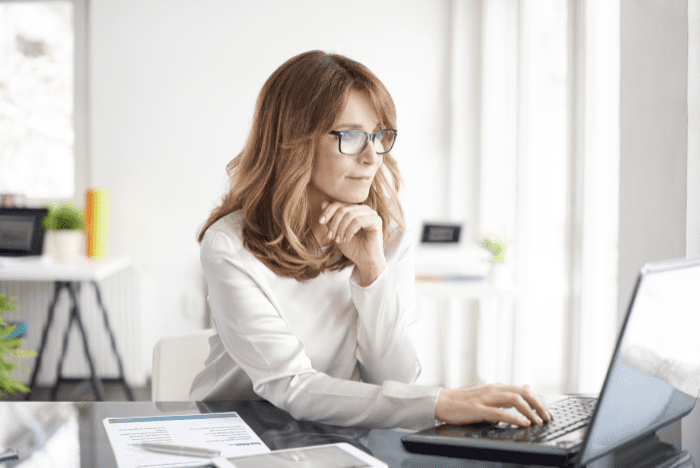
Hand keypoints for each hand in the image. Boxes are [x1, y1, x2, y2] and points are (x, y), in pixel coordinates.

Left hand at [318, 201, 385, 284]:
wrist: (365, 261)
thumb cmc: (353, 247)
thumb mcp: (337, 232)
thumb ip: (331, 219)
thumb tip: (323, 203)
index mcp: (355, 209)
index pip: (338, 204)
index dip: (328, 211)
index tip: (321, 222)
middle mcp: (364, 209)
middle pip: (343, 209)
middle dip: (334, 223)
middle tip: (331, 236)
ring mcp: (371, 214)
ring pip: (350, 214)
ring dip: (341, 228)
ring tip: (339, 239)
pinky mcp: (376, 221)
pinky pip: (358, 221)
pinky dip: (349, 231)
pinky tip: (348, 238)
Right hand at [434, 383, 551, 426]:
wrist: (441, 402)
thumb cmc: (463, 401)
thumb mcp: (489, 394)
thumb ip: (507, 392)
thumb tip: (527, 386)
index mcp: (496, 387)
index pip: (523, 390)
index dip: (538, 401)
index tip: (548, 412)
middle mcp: (493, 390)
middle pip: (523, 393)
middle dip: (539, 405)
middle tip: (548, 417)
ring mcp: (486, 398)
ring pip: (514, 399)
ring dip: (530, 410)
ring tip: (539, 421)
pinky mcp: (478, 409)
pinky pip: (500, 413)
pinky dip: (514, 418)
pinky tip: (523, 423)